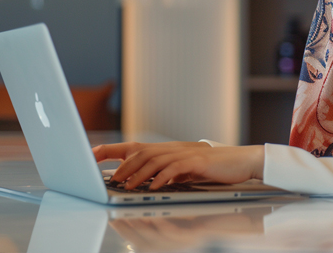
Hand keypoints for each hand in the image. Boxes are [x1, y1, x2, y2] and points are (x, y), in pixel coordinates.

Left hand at [92, 142, 263, 189]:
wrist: (241, 160)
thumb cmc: (213, 167)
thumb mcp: (184, 169)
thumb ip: (165, 171)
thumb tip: (144, 179)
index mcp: (167, 149)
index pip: (133, 147)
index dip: (111, 149)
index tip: (91, 155)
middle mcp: (173, 148)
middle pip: (140, 152)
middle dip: (122, 165)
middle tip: (110, 180)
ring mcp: (185, 153)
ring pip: (155, 160)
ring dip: (139, 174)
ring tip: (128, 186)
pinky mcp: (198, 161)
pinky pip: (176, 168)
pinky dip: (163, 177)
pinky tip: (155, 186)